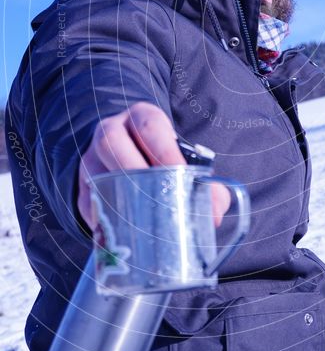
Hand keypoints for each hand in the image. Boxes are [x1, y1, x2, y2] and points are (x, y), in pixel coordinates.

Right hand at [77, 101, 229, 230]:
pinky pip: (87, 201)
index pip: (150, 126)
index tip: (181, 173)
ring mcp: (92, 157)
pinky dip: (102, 218)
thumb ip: (205, 184)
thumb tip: (214, 212)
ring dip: (117, 194)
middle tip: (159, 197)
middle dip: (135, 168)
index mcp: (141, 118)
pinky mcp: (83, 185)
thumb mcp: (181, 158)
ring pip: (94, 170)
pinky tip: (120, 232)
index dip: (165, 150)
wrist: (130, 153)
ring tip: (141, 218)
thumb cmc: (161, 157)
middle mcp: (111, 131)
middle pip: (112, 142)